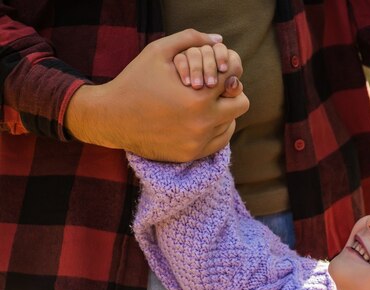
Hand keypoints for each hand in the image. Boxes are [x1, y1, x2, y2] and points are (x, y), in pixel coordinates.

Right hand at [65, 29, 248, 161]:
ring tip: (207, 101)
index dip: (227, 68)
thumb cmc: (135, 80)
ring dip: (223, 110)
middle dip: (231, 91)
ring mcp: (198, 141)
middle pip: (241, 102)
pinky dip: (217, 128)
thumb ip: (191, 39)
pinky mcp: (191, 154)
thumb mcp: (158, 51)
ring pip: (231, 122)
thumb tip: (219, 40)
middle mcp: (202, 121)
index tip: (218, 68)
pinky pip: (220, 141)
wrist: (111, 118)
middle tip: (217, 87)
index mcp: (198, 95)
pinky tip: (205, 118)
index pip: (233, 76)